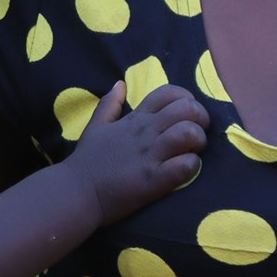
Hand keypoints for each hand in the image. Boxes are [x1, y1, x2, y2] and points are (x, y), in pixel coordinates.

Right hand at [63, 81, 208, 219]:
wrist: (76, 192)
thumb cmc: (86, 160)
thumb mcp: (95, 126)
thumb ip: (109, 104)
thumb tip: (120, 84)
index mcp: (135, 119)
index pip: (169, 93)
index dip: (186, 98)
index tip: (186, 114)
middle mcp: (146, 132)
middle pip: (187, 109)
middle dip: (201, 119)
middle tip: (198, 134)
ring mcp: (150, 155)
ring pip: (190, 133)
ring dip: (199, 141)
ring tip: (193, 151)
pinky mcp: (154, 180)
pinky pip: (186, 166)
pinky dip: (192, 166)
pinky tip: (186, 170)